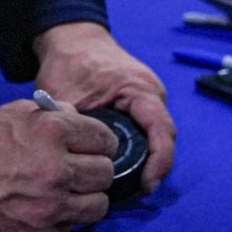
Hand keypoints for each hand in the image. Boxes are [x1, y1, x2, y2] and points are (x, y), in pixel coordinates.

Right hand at [0, 98, 116, 231]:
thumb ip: (56, 115)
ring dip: (88, 198)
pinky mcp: (42, 231)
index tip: (94, 147)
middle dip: (96, 169)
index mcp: (53, 132)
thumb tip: (82, 123)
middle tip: (81, 169)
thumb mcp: (16, 112)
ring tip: (72, 192)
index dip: (101, 142)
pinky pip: (73, 225)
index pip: (106, 140)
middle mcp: (58, 169)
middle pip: (106, 173)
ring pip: (99, 205)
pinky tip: (50, 206)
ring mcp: (51, 204)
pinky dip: (66, 217)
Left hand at [32, 21, 176, 194]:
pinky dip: (144, 149)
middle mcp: (151, 93)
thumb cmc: (69, 62)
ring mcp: (148, 98)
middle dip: (156, 167)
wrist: (71, 38)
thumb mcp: (66, 96)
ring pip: (159, 136)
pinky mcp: (141, 104)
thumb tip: (73, 164)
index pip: (161, 131)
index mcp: (138, 88)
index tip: (146, 185)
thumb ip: (72, 128)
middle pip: (165, 138)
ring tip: (134, 186)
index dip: (158, 162)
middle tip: (138, 192)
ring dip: (151, 159)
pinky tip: (128, 169)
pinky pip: (150, 131)